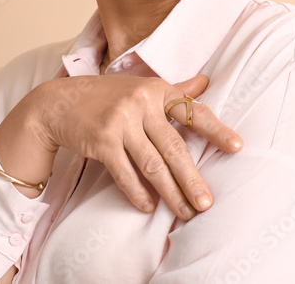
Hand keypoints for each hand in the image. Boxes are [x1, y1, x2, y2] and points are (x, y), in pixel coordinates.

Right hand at [31, 73, 243, 220]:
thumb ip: (174, 89)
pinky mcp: (102, 140)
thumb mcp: (140, 87)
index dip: (216, 130)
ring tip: (185, 212)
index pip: (191, 111)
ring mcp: (120, 121)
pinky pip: (125, 173)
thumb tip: (206, 82)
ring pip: (152, 165)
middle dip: (192, 179)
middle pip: (174, 147)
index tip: (237, 147)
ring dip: (170, 193)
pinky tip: (149, 206)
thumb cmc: (105, 96)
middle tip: (207, 203)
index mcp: (155, 89)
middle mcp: (140, 102)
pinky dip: (138, 193)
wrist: (57, 103)